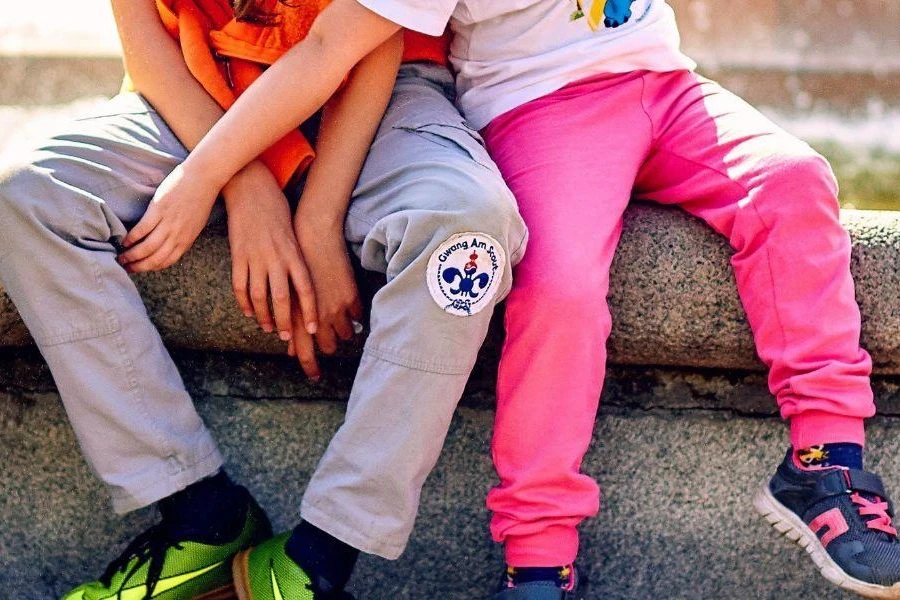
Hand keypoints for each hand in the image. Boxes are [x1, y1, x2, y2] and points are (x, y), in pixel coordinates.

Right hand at [119, 164, 217, 271]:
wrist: (203, 178)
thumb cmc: (200, 200)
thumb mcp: (195, 225)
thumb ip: (182, 236)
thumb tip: (169, 245)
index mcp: (186, 240)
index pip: (165, 261)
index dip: (150, 268)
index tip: (139, 269)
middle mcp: (177, 236)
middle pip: (154, 258)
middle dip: (138, 266)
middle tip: (125, 267)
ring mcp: (168, 223)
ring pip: (147, 247)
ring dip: (132, 255)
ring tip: (121, 257)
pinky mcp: (159, 210)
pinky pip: (142, 229)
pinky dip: (132, 238)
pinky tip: (125, 241)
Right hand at [223, 162, 317, 344]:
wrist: (251, 189)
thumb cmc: (278, 210)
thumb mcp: (294, 234)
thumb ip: (298, 259)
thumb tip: (305, 284)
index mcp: (293, 253)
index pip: (305, 289)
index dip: (310, 311)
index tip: (314, 329)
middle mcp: (276, 258)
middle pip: (282, 299)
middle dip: (286, 322)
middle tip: (288, 338)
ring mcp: (255, 258)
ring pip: (259, 297)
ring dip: (264, 316)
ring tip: (269, 329)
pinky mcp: (238, 256)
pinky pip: (240, 286)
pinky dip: (244, 303)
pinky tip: (249, 313)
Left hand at [295, 212, 362, 355]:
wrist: (312, 238)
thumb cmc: (294, 267)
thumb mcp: (288, 298)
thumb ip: (291, 324)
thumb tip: (290, 348)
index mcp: (296, 317)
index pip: (304, 352)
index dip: (310, 367)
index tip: (315, 376)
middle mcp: (316, 317)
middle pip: (330, 346)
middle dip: (330, 344)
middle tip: (330, 337)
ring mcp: (335, 309)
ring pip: (346, 334)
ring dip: (344, 330)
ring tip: (341, 319)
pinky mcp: (350, 298)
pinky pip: (357, 318)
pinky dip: (354, 315)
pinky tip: (349, 306)